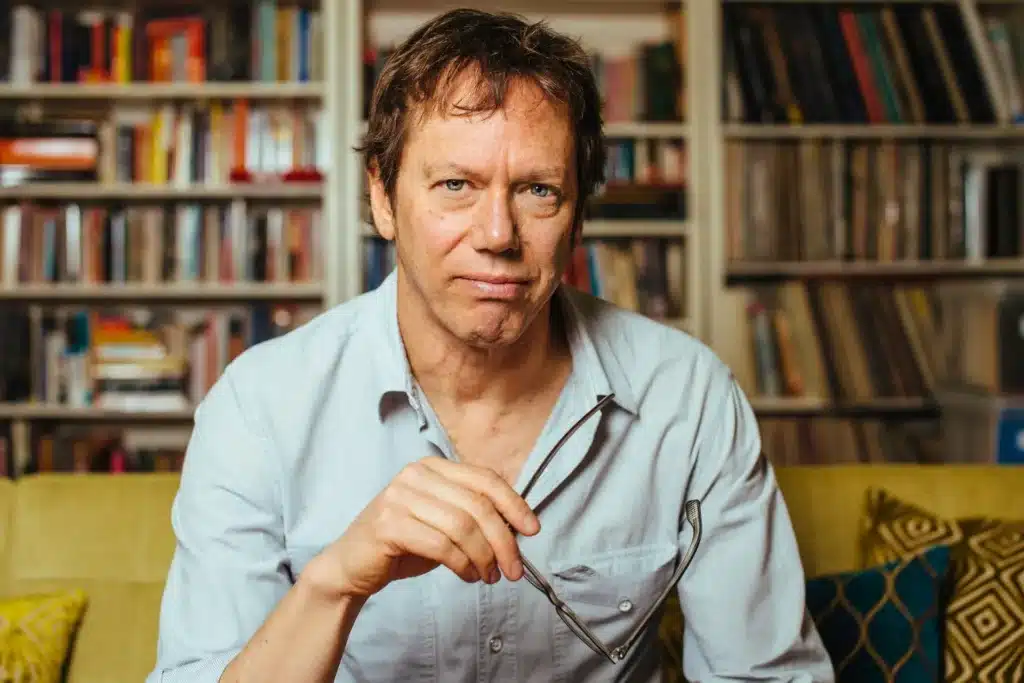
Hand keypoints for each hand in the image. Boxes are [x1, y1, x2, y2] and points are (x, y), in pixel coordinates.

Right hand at [307, 456, 540, 598]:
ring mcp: (399, 497)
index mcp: (432, 467)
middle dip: (503, 541)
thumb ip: (474, 517)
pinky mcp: (388, 525)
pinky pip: (441, 545)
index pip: (485, 479)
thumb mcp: (443, 523)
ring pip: (462, 527)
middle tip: (513, 569)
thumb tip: (518, 527)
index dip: (513, 504)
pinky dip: (463, 564)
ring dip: (484, 557)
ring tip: (488, 576)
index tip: (532, 529)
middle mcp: (415, 475)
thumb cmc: (402, 544)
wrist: (350, 565)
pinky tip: (468, 576)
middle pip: (477, 505)